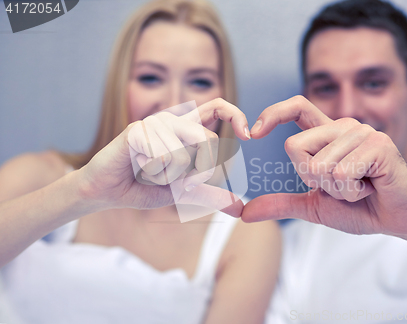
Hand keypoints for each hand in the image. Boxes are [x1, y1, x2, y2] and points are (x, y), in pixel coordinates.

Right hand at [78, 98, 249, 216]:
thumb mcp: (182, 193)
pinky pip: (164, 158)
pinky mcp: (138, 130)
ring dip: (169, 176)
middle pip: (210, 141)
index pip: (218, 106)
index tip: (248, 136)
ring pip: (185, 156)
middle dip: (201, 172)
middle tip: (178, 181)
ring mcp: (155, 123)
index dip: (236, 115)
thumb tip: (239, 208)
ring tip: (150, 171)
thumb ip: (209, 195)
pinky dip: (154, 173)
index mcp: (186, 128)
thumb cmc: (143, 187)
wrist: (106, 192)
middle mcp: (173, 120)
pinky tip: (137, 167)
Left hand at [242, 96, 406, 235]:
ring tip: (359, 187)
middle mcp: (344, 127)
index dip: (273, 114)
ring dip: (336, 189)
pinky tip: (370, 187)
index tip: (252, 132)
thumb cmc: (360, 207)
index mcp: (328, 135)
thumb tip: (245, 213)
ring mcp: (362, 133)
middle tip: (341, 185)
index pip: (297, 107)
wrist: (397, 218)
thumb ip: (282, 203)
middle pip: (295, 147)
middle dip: (311, 179)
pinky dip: (351, 191)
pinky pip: (342, 172)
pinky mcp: (378, 145)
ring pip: (318, 165)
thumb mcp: (314, 204)